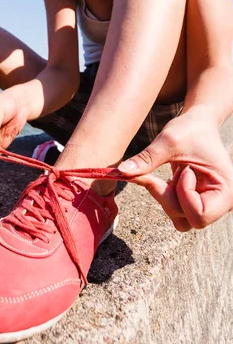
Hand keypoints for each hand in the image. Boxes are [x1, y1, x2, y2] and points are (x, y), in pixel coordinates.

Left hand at [118, 110, 232, 231]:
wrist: (197, 122)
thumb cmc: (190, 129)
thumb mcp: (169, 141)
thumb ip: (147, 159)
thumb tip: (121, 171)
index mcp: (227, 191)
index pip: (199, 216)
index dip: (182, 195)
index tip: (184, 170)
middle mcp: (222, 203)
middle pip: (187, 220)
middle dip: (168, 196)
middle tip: (170, 172)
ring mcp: (209, 204)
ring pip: (179, 219)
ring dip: (166, 198)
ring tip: (172, 175)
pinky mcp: (196, 202)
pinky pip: (175, 210)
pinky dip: (165, 195)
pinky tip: (170, 177)